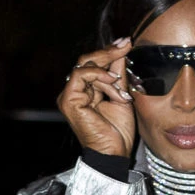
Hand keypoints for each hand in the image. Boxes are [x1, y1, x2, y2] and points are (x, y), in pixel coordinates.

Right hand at [57, 39, 135, 156]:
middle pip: (87, 60)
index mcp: (86, 91)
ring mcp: (70, 96)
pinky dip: (97, 75)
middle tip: (125, 45)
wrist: (115, 152)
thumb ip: (118, 75)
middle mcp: (76, 91)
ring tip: (120, 86)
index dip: (109, 52)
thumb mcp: (122, 96)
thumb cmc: (118, 131)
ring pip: (86, 66)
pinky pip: (80, 75)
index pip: (94, 64)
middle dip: (108, 53)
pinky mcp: (68, 100)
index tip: (125, 42)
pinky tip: (112, 81)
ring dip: (108, 73)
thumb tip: (122, 50)